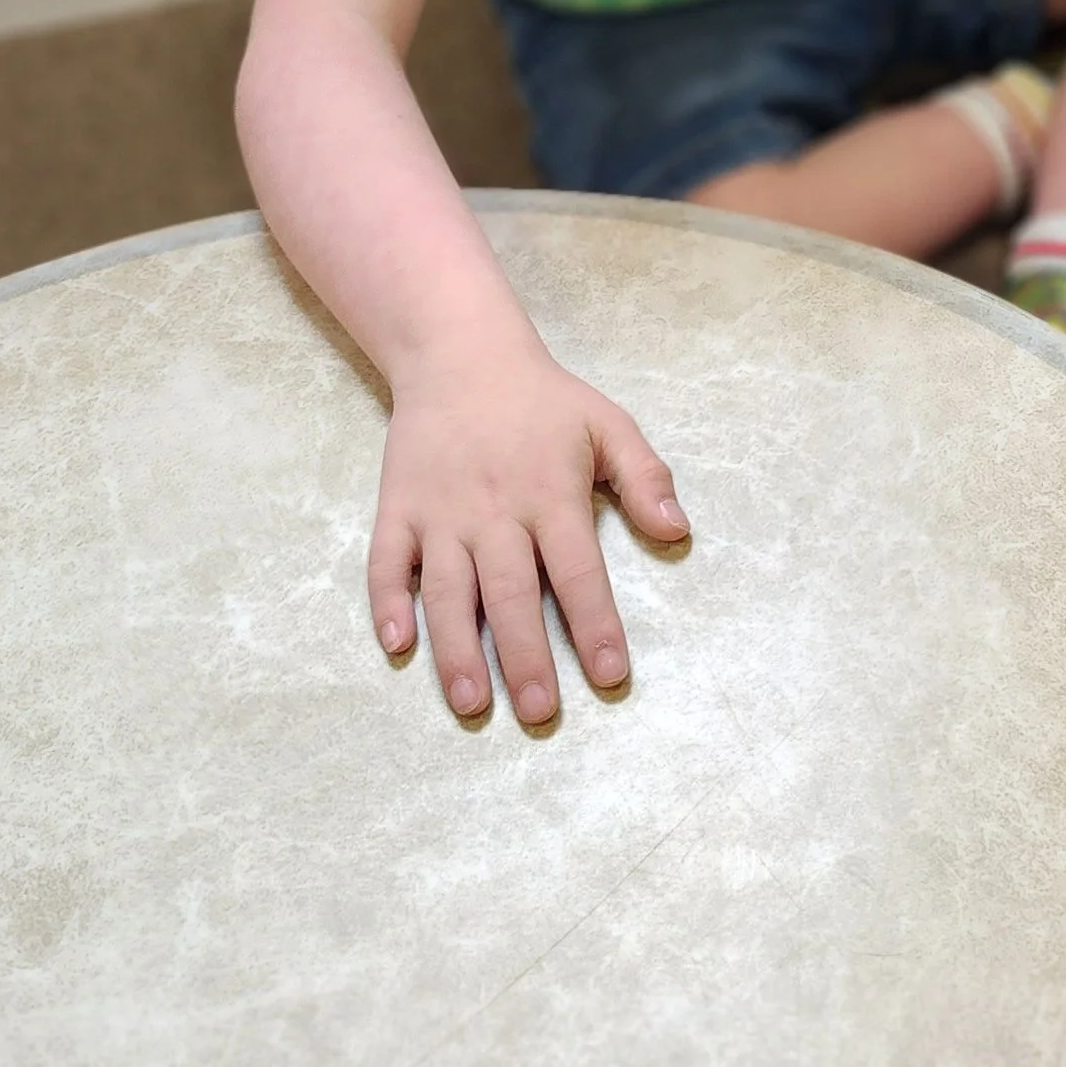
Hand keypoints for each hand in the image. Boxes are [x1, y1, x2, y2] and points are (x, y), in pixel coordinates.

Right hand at [368, 338, 688, 727]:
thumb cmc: (542, 400)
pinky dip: (388, 603)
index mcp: (550, 493)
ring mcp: (440, 513)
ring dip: (458, 649)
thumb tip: (678, 532)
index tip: (611, 674)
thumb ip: (646, 477)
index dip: (595, 624)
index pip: (579, 570)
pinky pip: (387, 562)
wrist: (458, 354)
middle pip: (512, 594)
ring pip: (449, 591)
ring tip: (472, 703)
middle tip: (541, 712)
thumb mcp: (608, 424)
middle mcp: (495, 511)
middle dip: (527, 657)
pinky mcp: (398, 509)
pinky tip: (397, 646)